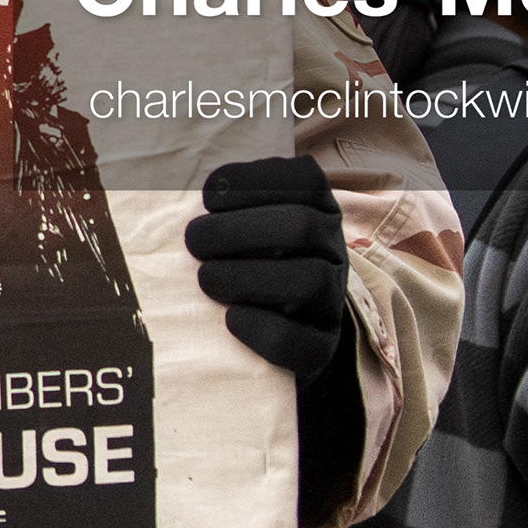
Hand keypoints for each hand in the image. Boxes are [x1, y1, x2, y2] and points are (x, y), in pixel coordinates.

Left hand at [185, 157, 350, 377]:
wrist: (282, 329)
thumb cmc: (251, 260)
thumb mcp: (247, 222)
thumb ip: (228, 202)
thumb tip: (193, 193)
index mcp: (319, 210)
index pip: (304, 180)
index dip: (254, 181)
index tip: (208, 197)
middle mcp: (334, 250)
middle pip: (302, 228)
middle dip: (238, 231)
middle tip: (193, 241)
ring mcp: (332, 301)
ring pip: (310, 281)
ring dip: (248, 277)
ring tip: (206, 278)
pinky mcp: (320, 347)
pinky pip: (303, 342)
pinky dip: (263, 329)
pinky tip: (231, 319)